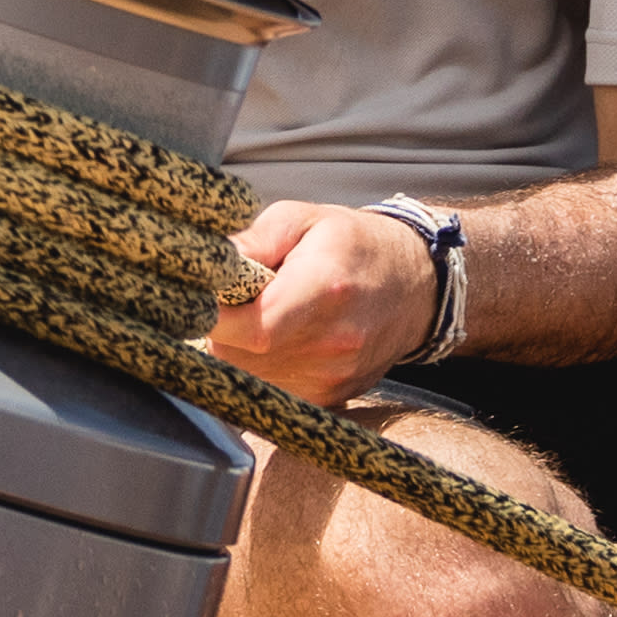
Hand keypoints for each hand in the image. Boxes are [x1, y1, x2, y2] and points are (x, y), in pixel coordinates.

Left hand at [207, 201, 442, 404]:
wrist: (417, 286)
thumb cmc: (356, 246)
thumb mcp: (304, 219)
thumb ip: (252, 239)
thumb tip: (205, 264)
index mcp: (324, 290)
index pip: (246, 326)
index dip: (210, 316)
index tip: (198, 299)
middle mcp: (332, 343)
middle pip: (237, 355)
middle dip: (222, 329)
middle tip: (239, 301)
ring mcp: (332, 377)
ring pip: (247, 376)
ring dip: (240, 351)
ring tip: (267, 317)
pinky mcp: (329, 397)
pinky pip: (270, 390)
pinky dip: (263, 367)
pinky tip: (284, 340)